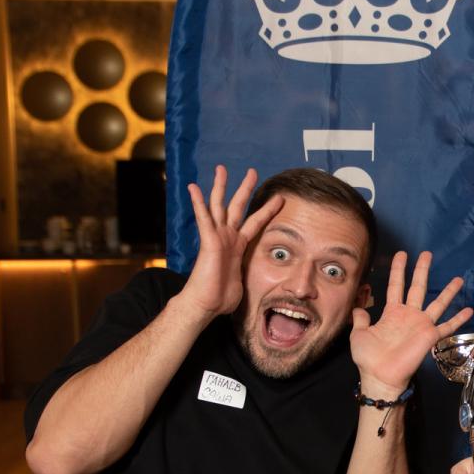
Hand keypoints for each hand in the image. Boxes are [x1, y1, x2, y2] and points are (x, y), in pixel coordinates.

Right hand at [177, 166, 282, 319]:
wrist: (206, 305)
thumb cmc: (221, 298)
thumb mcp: (244, 282)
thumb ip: (249, 274)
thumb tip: (260, 285)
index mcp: (237, 245)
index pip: (255, 222)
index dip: (267, 209)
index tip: (279, 198)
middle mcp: (227, 237)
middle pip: (236, 206)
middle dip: (245, 188)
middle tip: (253, 172)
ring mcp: (217, 237)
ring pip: (219, 205)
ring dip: (220, 186)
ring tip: (222, 168)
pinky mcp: (208, 241)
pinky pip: (204, 218)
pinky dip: (198, 202)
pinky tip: (194, 187)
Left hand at [350, 251, 472, 397]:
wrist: (380, 376)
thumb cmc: (369, 358)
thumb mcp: (358, 334)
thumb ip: (360, 319)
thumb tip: (357, 307)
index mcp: (392, 312)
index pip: (396, 285)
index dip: (399, 270)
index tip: (403, 254)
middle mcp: (409, 315)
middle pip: (418, 287)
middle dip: (422, 270)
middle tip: (427, 253)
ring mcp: (421, 325)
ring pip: (437, 303)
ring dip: (448, 291)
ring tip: (458, 279)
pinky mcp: (430, 336)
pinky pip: (447, 326)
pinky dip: (458, 319)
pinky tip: (470, 310)